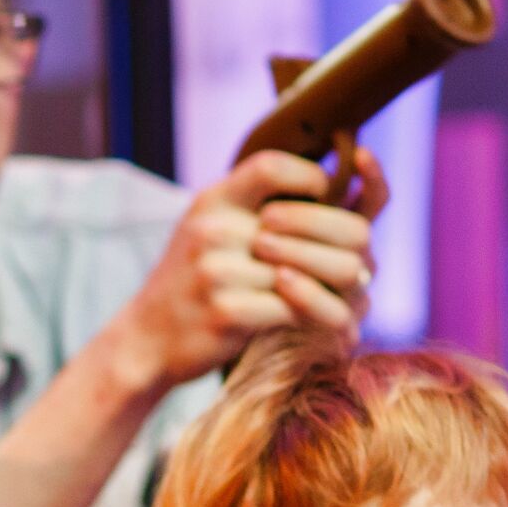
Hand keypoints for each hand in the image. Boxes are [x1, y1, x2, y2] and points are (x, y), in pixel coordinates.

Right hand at [98, 150, 380, 393]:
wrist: (145, 340)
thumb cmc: (192, 284)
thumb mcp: (210, 230)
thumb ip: (256, 208)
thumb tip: (334, 190)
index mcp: (212, 201)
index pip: (272, 166)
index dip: (311, 177)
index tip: (327, 197)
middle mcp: (212, 229)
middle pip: (302, 223)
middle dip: (340, 246)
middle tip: (361, 267)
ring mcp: (216, 270)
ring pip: (304, 271)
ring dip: (331, 288)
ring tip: (348, 297)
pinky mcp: (226, 312)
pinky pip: (292, 307)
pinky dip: (315, 316)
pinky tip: (324, 321)